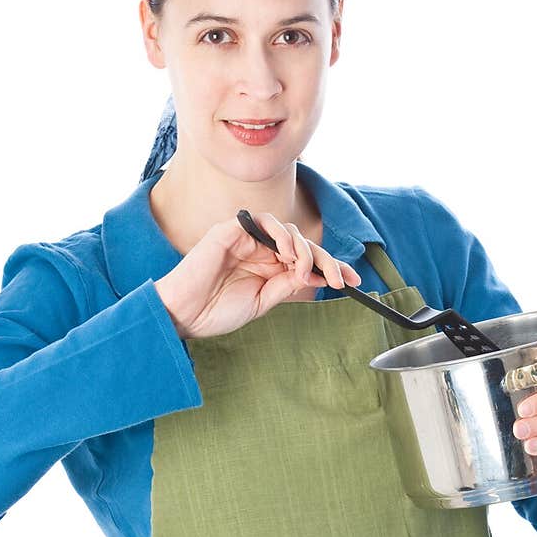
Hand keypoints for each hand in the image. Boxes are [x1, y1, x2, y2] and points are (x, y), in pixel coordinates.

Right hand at [154, 212, 361, 338]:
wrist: (184, 314)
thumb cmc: (215, 311)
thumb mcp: (262, 303)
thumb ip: (286, 286)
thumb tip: (318, 276)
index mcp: (267, 268)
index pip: (306, 262)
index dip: (330, 268)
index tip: (352, 282)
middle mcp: (260, 251)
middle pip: (303, 244)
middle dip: (327, 260)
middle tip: (340, 278)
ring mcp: (246, 239)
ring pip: (288, 231)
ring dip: (305, 250)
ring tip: (303, 271)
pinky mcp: (231, 230)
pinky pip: (264, 221)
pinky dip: (281, 235)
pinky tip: (287, 254)